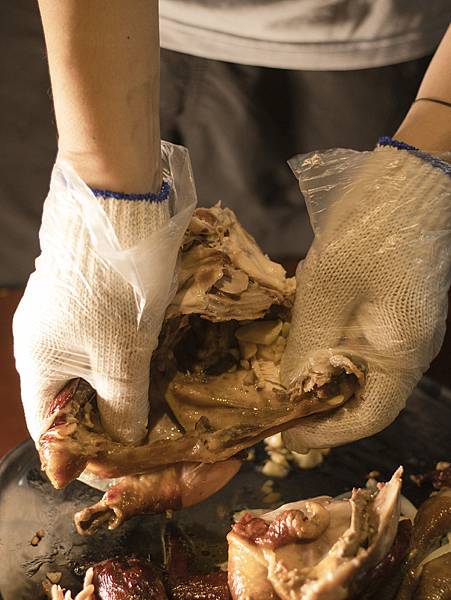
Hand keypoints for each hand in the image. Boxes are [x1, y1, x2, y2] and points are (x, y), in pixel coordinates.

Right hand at [14, 142, 195, 442]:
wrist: (118, 211)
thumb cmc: (116, 290)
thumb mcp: (122, 358)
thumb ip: (121, 406)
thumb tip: (124, 440)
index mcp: (38, 361)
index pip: (46, 426)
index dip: (72, 455)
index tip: (103, 471)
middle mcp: (42, 341)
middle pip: (67, 401)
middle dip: (98, 425)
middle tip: (133, 443)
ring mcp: (61, 317)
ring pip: (84, 372)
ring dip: (112, 394)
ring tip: (143, 412)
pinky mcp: (83, 299)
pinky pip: (95, 345)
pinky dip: (117, 365)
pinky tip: (142, 370)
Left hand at [281, 143, 450, 448]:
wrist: (412, 176)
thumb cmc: (371, 228)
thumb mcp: (327, 289)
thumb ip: (308, 345)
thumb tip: (289, 388)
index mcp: (403, 352)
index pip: (368, 418)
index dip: (325, 434)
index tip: (287, 434)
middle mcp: (412, 349)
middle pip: (367, 400)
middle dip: (322, 408)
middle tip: (280, 406)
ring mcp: (409, 329)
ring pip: (365, 374)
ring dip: (326, 379)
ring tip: (287, 375)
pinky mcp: (400, 310)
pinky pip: (367, 348)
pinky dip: (336, 353)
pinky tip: (309, 337)